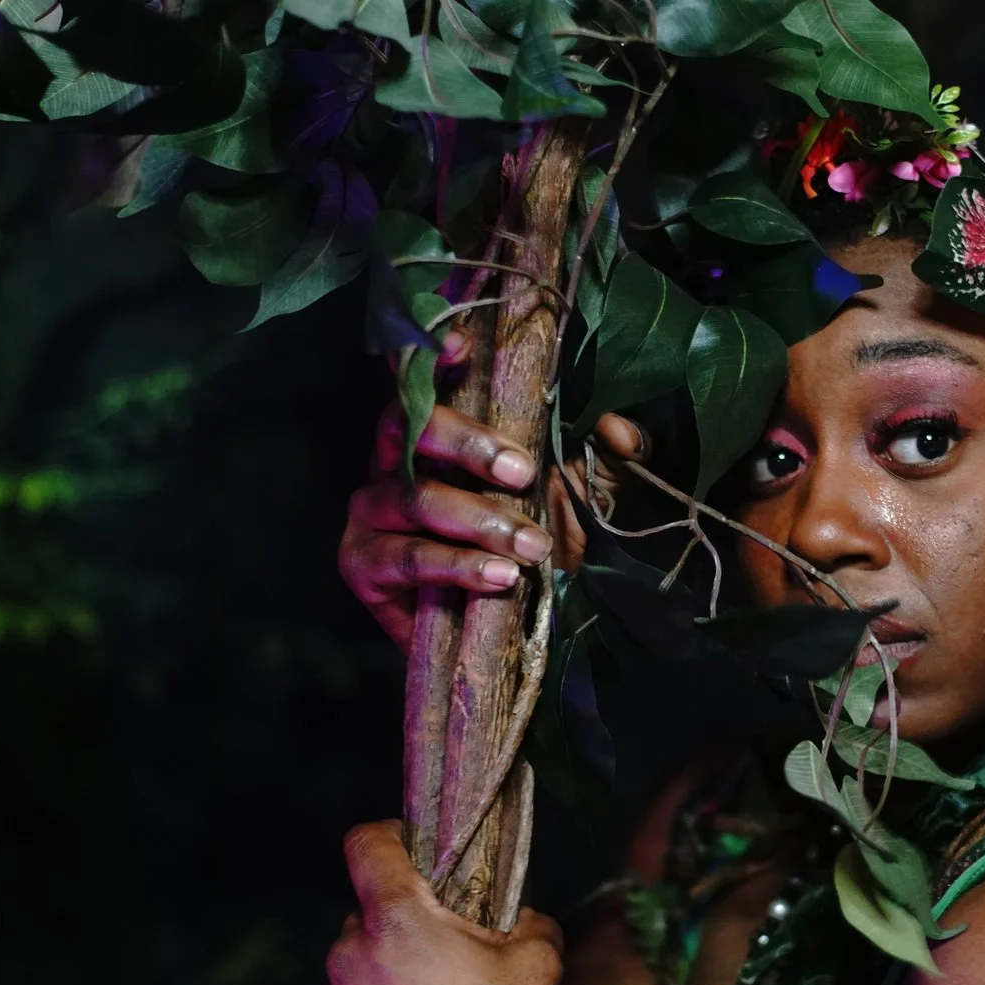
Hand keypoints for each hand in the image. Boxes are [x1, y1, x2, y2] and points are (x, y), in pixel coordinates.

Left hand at [324, 821, 568, 984]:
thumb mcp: (538, 965)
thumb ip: (529, 922)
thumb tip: (521, 919)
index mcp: (396, 918)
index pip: (366, 844)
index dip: (390, 834)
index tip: (416, 850)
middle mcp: (351, 954)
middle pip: (371, 910)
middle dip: (409, 921)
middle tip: (455, 951)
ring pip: (363, 964)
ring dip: (395, 971)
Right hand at [339, 389, 646, 652]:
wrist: (484, 637)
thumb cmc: (520, 552)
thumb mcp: (574, 500)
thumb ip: (603, 461)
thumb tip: (623, 431)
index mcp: (431, 439)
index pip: (425, 385)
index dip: (435, 361)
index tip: (463, 348)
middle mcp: (390, 464)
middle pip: (411, 430)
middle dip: (469, 445)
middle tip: (524, 472)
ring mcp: (369, 513)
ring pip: (414, 498)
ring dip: (478, 520)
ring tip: (531, 548)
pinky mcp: (361, 564)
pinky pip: (407, 558)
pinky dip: (456, 566)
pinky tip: (498, 577)